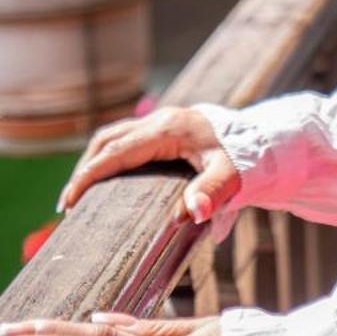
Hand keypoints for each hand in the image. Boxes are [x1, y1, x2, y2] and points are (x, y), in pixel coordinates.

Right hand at [57, 106, 240, 225]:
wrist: (268, 140)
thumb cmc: (251, 159)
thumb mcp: (234, 176)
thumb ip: (213, 192)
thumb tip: (191, 213)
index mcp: (168, 130)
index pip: (115, 152)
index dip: (88, 176)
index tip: (68, 202)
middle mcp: (160, 122)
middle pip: (107, 140)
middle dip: (85, 169)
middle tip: (69, 203)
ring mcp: (163, 123)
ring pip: (115, 136)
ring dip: (96, 161)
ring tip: (83, 194)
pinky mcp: (169, 130)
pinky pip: (129, 140)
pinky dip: (113, 157)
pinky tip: (112, 182)